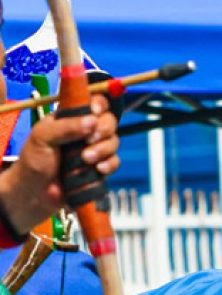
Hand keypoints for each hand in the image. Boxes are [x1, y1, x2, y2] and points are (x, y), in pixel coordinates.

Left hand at [0, 95, 119, 235]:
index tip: (95, 112)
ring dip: (104, 149)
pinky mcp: (100, 167)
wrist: (36, 192)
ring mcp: (94, 149)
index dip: (99, 104)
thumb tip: (93, 121)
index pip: (93, 102)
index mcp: (71, 117)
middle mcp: (85, 131)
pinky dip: (109, 164)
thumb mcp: (43, 136)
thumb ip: (66, 126)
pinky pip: (114, 162)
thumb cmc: (34, 160)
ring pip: (114, 141)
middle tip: (90, 139)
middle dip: (103, 130)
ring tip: (86, 159)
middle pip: (109, 121)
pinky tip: (98, 169)